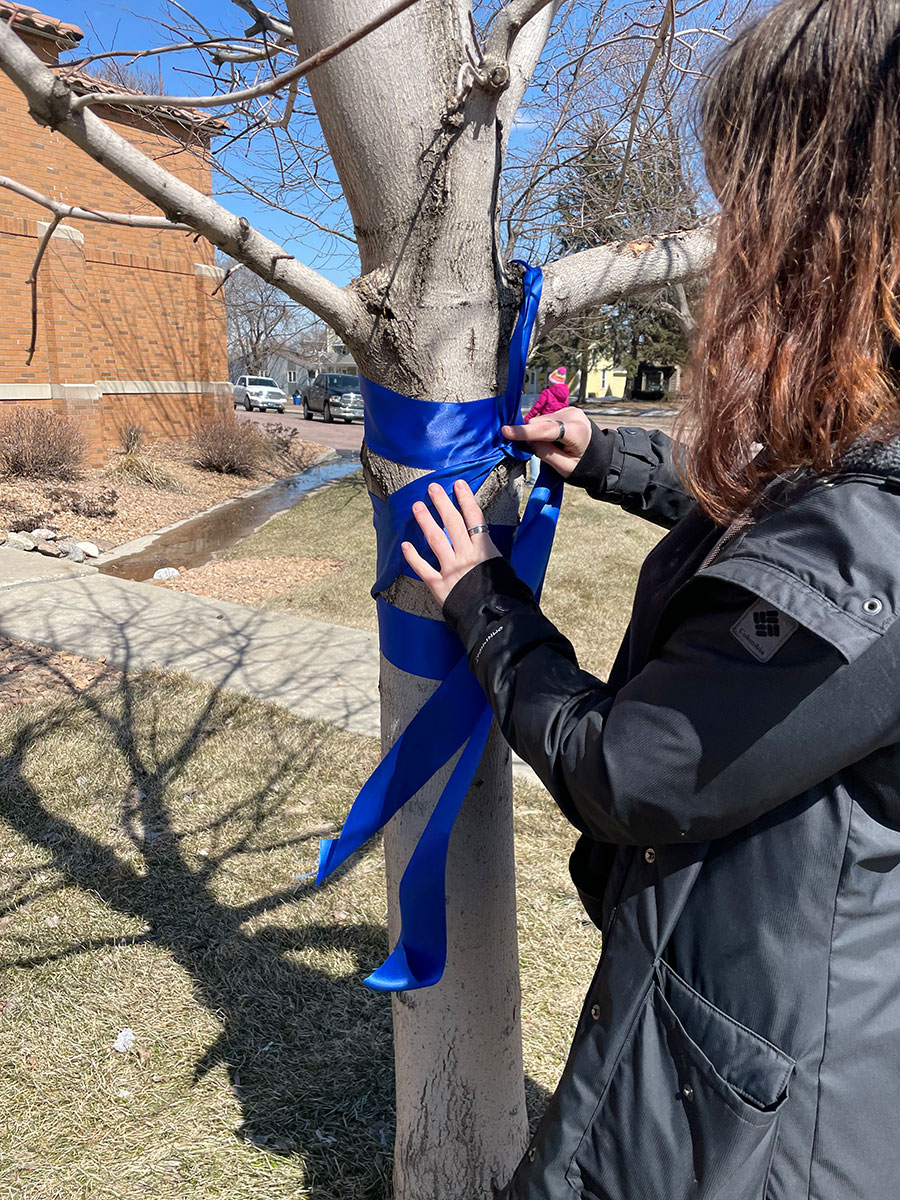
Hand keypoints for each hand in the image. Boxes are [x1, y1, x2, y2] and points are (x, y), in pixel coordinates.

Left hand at [401, 480, 500, 605]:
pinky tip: (405, 544)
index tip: (458, 484)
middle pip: (452, 522)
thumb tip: (486, 546)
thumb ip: (491, 555)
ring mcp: (451, 568)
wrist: (493, 618)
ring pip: (435, 538)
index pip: (474, 517)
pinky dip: (413, 556)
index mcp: (484, 550)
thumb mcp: (503, 568)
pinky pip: (422, 567)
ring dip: (425, 520)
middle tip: (432, 488)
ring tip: (417, 506)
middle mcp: (466, 555)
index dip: (465, 499)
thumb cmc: (504, 595)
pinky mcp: (438, 584)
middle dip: (442, 502)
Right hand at [501, 406, 592, 478]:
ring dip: (538, 433)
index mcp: (576, 431)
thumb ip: (545, 454)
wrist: (600, 456)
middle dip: (532, 435)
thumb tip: (529, 441)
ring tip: (552, 446)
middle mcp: (573, 415)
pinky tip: (553, 439)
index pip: (546, 430)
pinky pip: (545, 418)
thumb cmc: (583, 465)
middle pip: (540, 423)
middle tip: (537, 451)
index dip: (525, 432)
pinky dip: (543, 429)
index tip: (506, 431)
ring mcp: (569, 410)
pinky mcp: (566, 410)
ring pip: (540, 420)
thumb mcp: (565, 468)